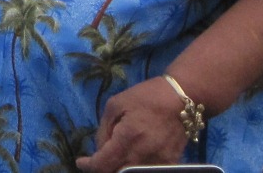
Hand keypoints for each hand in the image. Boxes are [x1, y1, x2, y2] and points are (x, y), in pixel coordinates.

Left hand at [75, 76, 189, 171]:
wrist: (181, 98)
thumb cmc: (147, 96)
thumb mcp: (117, 103)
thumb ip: (104, 128)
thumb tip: (100, 147)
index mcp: (127, 138)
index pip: (102, 165)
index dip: (88, 165)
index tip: (81, 161)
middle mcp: (141, 156)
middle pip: (115, 172)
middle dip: (103, 167)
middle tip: (98, 157)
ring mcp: (157, 163)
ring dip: (119, 166)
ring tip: (116, 154)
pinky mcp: (169, 164)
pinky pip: (147, 170)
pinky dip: (136, 166)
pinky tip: (133, 156)